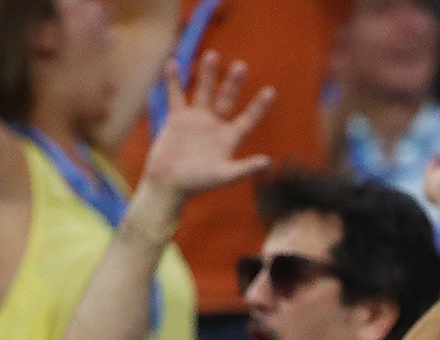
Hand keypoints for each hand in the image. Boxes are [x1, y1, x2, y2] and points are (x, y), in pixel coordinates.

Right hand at [141, 53, 274, 202]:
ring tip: (211, 55)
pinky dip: (174, 81)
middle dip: (233, 83)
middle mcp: (215, 125)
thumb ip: (245, 168)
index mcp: (230, 138)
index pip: (248, 119)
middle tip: (241, 66)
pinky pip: (176, 95)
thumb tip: (268, 162)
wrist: (169, 183)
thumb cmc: (198, 183)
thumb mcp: (224, 176)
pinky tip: (173, 63)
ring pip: (203, 91)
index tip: (270, 91)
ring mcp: (196, 119)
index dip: (259, 106)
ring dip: (206, 74)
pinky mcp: (177, 118)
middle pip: (226, 99)